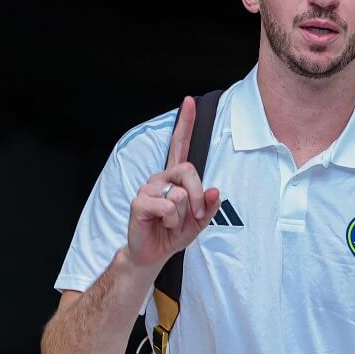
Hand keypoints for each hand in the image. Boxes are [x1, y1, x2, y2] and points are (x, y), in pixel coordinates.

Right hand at [125, 96, 220, 268]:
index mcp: (175, 177)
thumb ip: (209, 205)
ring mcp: (149, 187)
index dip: (185, 123)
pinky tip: (160, 223)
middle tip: (193, 214)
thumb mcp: (200, 221)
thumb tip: (215, 189)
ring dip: (182, 215)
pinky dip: (170, 220)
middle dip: (197, 196)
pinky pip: (167, 205)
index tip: (189, 101)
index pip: (180, 144)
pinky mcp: (140, 201)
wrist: (154, 252)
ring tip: (170, 221)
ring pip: (180, 193)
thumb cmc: (174, 232)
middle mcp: (161, 177)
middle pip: (188, 170)